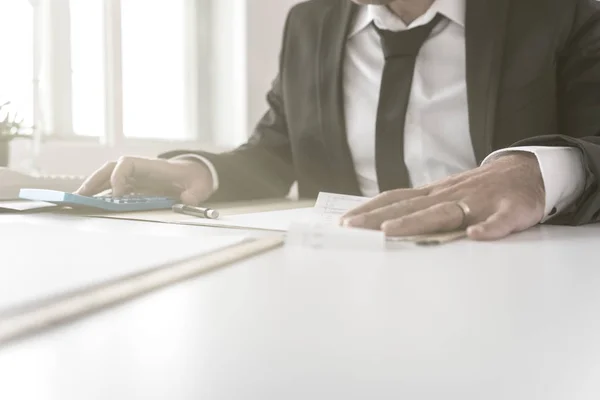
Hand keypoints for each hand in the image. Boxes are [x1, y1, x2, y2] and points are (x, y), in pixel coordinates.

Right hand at [75, 156, 213, 204]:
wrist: (195, 175)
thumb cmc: (195, 178)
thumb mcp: (200, 185)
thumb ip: (195, 193)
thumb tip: (188, 199)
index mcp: (152, 166)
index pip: (128, 164)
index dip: (119, 176)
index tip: (117, 193)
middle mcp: (139, 170)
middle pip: (110, 169)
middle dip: (94, 181)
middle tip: (80, 196)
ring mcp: (135, 178)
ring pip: (107, 178)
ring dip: (92, 188)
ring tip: (77, 201)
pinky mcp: (134, 188)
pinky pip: (112, 189)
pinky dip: (100, 195)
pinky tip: (90, 205)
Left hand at [340, 153, 545, 240]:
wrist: (526, 172)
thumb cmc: (478, 189)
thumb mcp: (444, 194)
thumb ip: (418, 207)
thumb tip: (382, 222)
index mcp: (434, 194)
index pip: (395, 200)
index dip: (369, 211)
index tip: (343, 223)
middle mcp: (450, 196)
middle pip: (411, 208)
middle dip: (379, 219)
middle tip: (352, 229)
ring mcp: (479, 202)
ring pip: (446, 212)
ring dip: (417, 222)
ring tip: (391, 231)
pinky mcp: (510, 210)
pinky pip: (499, 220)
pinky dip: (488, 228)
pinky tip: (475, 236)